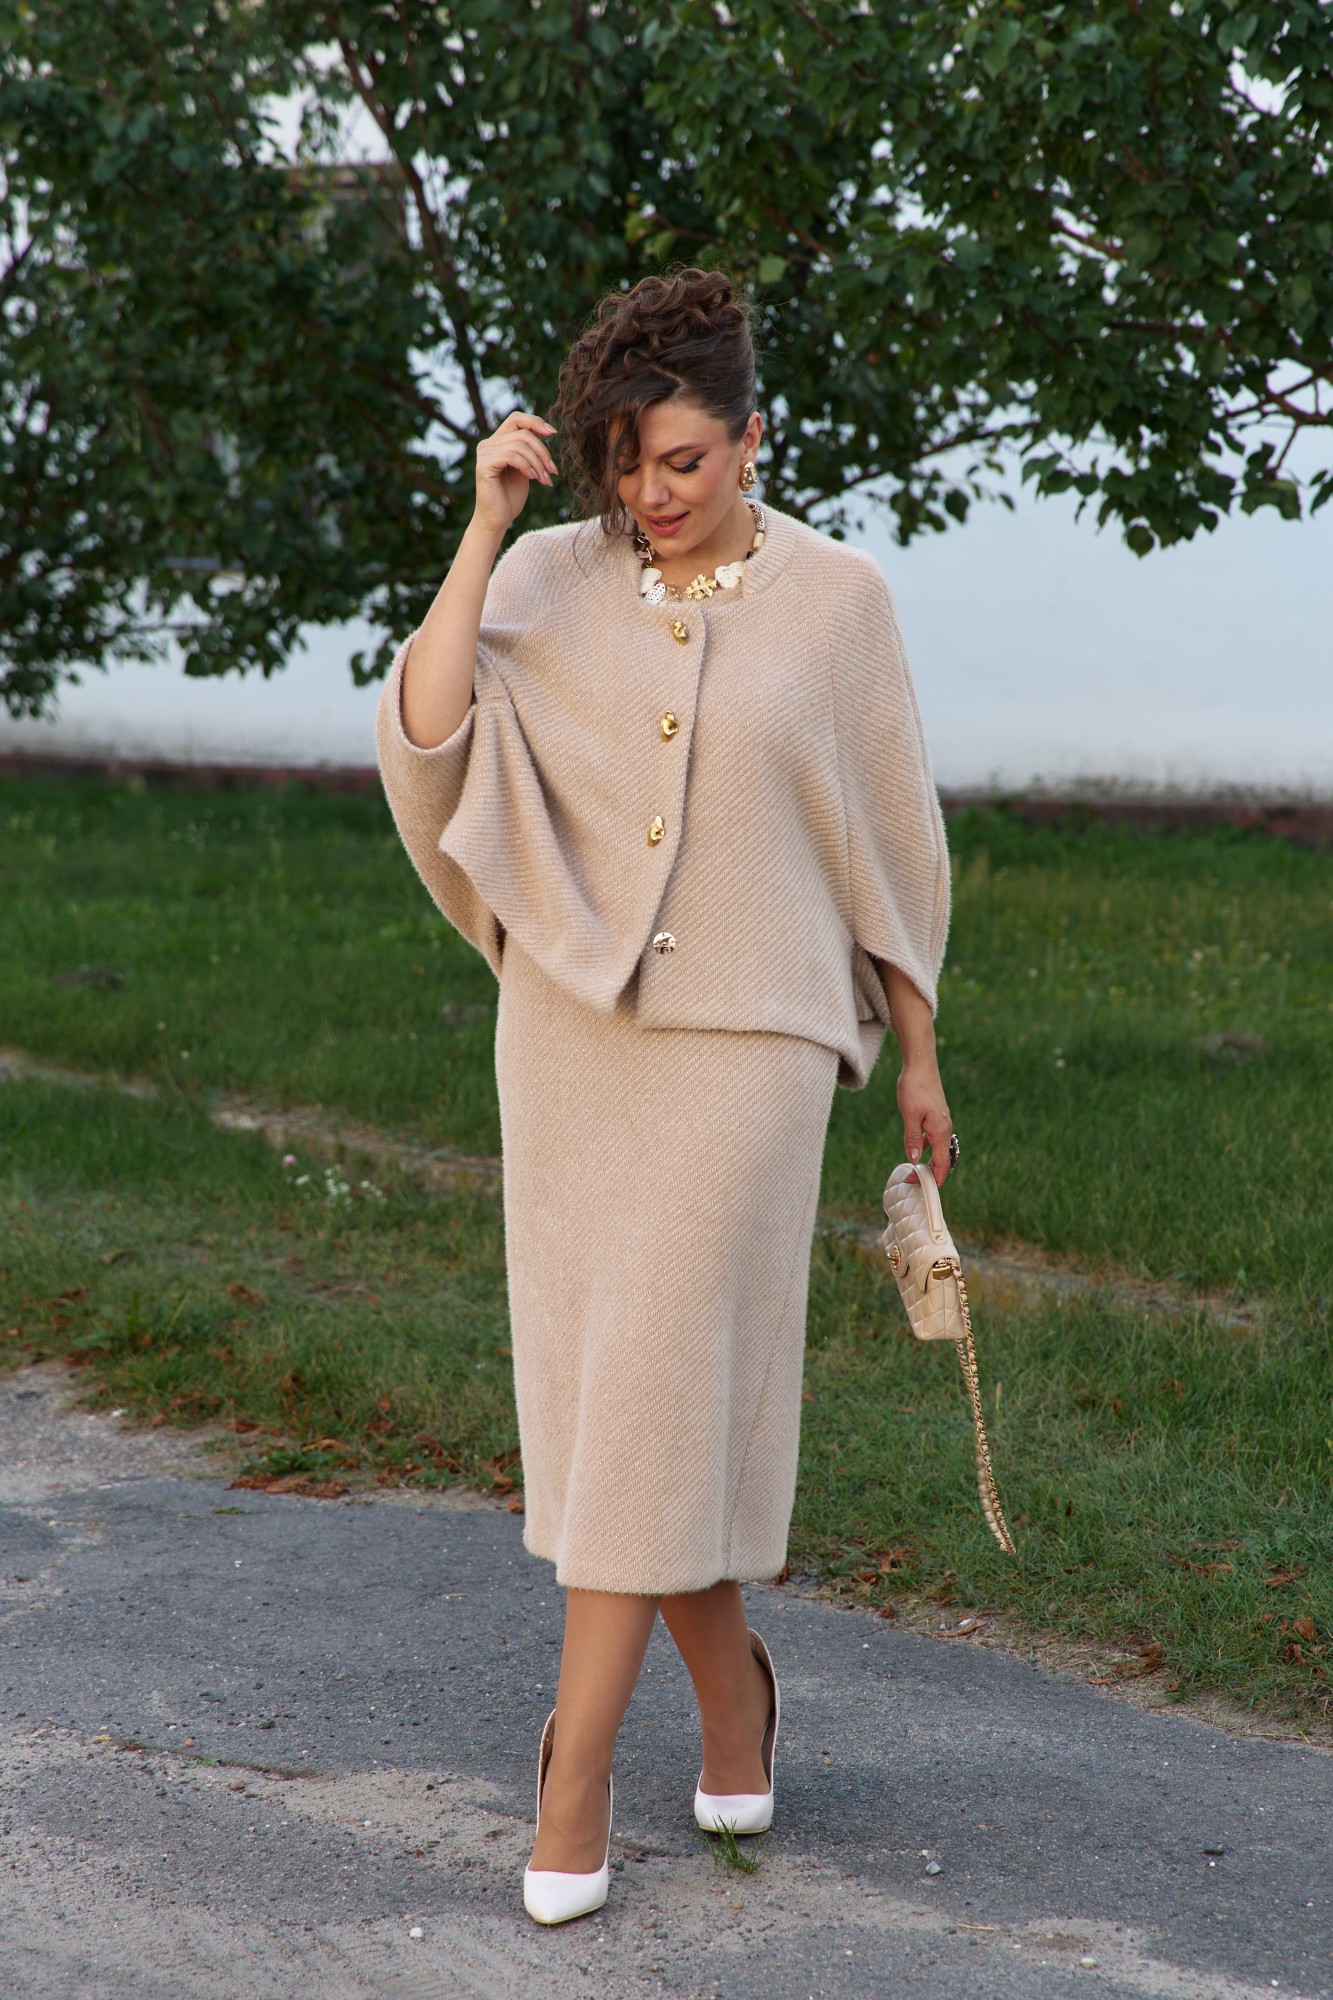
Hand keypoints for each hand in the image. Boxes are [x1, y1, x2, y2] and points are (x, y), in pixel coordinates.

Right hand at [472, 410, 558, 536]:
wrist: (497, 520)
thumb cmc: (510, 497)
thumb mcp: (526, 468)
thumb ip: (530, 450)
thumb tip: (547, 430)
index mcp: (497, 442)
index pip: (517, 418)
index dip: (536, 422)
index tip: (553, 434)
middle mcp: (488, 444)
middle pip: (523, 432)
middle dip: (543, 451)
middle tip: (552, 471)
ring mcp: (484, 453)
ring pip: (520, 445)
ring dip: (538, 463)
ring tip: (544, 480)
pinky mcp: (484, 465)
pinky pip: (511, 456)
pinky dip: (527, 466)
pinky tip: (532, 479)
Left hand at [896, 1056, 953, 1187]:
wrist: (921, 1065)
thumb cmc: (914, 1088)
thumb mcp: (909, 1115)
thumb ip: (912, 1138)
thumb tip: (913, 1160)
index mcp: (940, 1131)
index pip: (941, 1164)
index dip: (934, 1179)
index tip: (922, 1189)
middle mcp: (944, 1128)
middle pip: (942, 1159)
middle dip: (930, 1174)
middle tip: (912, 1181)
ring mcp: (941, 1122)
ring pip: (938, 1149)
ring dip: (928, 1162)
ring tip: (914, 1171)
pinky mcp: (936, 1116)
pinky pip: (934, 1138)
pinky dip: (927, 1148)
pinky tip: (916, 1149)